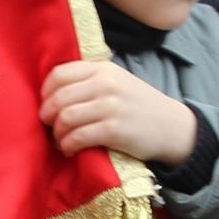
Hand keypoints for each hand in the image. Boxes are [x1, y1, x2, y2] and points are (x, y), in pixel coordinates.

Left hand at [41, 59, 197, 164]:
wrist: (172, 127)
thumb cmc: (140, 106)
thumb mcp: (118, 82)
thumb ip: (90, 80)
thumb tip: (53, 92)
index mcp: (103, 69)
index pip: (59, 74)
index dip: (46, 92)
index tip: (47, 105)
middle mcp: (106, 84)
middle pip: (59, 98)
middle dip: (48, 116)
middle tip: (50, 127)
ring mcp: (110, 106)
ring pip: (65, 118)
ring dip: (57, 133)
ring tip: (61, 140)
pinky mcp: (114, 130)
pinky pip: (77, 137)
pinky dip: (68, 145)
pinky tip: (70, 149)